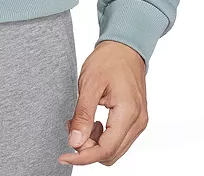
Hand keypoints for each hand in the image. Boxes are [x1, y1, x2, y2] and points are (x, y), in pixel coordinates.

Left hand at [59, 40, 147, 165]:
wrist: (125, 46)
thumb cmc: (109, 59)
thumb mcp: (90, 84)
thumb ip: (83, 115)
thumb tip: (75, 141)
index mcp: (128, 113)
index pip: (105, 150)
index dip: (83, 156)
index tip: (64, 155)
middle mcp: (138, 122)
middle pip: (110, 154)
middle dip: (87, 148)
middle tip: (71, 128)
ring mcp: (139, 121)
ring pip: (114, 149)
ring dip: (94, 143)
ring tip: (79, 122)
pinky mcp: (136, 119)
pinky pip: (118, 139)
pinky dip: (102, 137)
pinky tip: (91, 122)